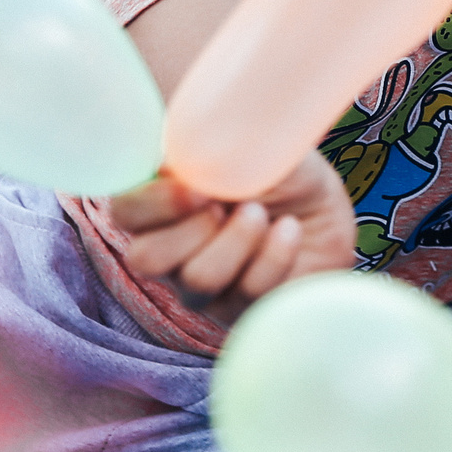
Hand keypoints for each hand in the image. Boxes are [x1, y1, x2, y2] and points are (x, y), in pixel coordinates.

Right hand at [109, 150, 354, 322]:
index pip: (125, 212)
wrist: (326, 200)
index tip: (200, 188)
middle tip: (236, 203)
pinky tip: (290, 229)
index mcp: (160, 201)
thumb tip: (170, 150)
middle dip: (195, 228)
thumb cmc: (278, 166)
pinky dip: (273, 257)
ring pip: (197, 281)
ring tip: (265, 214)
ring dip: (239, 240)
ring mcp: (201, 283)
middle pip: (146, 258)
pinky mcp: (240, 307)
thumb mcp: (247, 143)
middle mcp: (170, 248)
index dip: (155, 204)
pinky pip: (246, 295)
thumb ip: (204, 148)